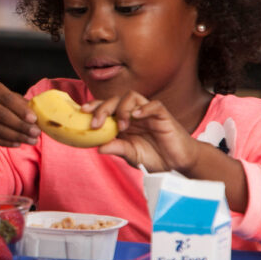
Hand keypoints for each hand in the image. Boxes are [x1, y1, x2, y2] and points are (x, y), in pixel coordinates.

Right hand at [0, 77, 39, 146]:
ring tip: (31, 140)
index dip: (21, 109)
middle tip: (36, 133)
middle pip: (0, 114)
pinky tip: (17, 143)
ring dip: (16, 136)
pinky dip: (5, 142)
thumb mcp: (4, 99)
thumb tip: (37, 114)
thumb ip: (19, 103)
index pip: (5, 97)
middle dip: (21, 125)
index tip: (34, 119)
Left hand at [86, 92, 200, 172]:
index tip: (82, 112)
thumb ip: (117, 149)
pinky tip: (136, 116)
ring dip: (122, 109)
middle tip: (96, 124)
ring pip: (131, 96)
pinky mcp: (163, 116)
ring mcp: (148, 113)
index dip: (94, 106)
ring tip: (121, 127)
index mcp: (122, 122)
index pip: (105, 107)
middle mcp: (133, 114)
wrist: (178, 163)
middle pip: (115, 99)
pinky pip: (154, 105)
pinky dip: (144, 108)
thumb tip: (98, 148)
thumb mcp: (132, 155)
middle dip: (102, 108)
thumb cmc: (155, 157)